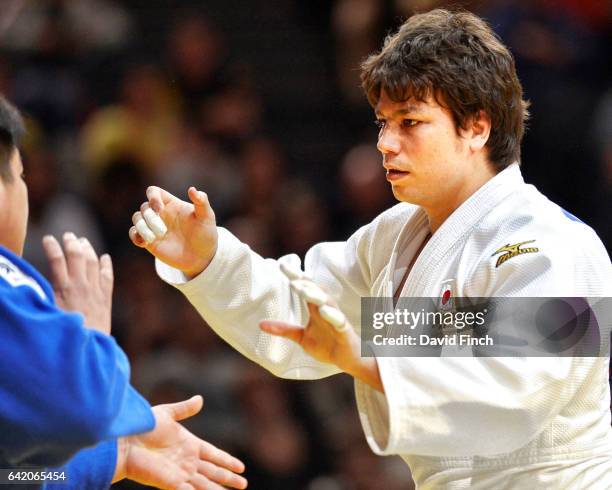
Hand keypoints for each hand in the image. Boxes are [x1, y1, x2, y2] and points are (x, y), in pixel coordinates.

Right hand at [42, 233, 112, 333]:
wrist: (88, 347)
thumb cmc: (63, 332)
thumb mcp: (48, 312)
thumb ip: (44, 295)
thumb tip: (35, 283)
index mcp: (63, 288)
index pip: (56, 259)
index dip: (51, 246)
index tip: (47, 238)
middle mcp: (80, 285)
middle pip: (77, 256)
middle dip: (72, 242)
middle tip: (68, 235)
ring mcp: (95, 290)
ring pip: (93, 262)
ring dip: (88, 249)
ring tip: (83, 241)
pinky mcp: (105, 298)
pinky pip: (108, 276)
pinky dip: (106, 265)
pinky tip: (105, 257)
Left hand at [113, 395, 246, 489]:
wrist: (125, 440)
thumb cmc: (142, 426)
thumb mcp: (166, 414)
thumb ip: (184, 409)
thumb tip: (200, 399)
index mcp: (188, 444)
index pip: (213, 454)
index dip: (226, 460)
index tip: (241, 467)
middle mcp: (187, 460)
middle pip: (213, 471)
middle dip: (228, 478)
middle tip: (243, 485)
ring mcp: (180, 473)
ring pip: (205, 484)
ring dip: (219, 489)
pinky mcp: (172, 483)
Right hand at [129, 186, 217, 277]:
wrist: (202, 257)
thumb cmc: (205, 234)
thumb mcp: (207, 217)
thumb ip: (201, 202)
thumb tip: (192, 189)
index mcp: (172, 204)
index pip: (153, 192)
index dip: (152, 196)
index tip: (159, 208)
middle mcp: (161, 214)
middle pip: (144, 207)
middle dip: (150, 217)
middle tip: (163, 231)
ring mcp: (154, 227)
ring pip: (137, 218)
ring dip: (142, 227)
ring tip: (154, 238)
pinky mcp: (149, 240)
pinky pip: (134, 233)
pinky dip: (135, 236)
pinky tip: (145, 243)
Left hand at [259, 276, 382, 392]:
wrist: (348, 360)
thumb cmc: (327, 345)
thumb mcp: (301, 337)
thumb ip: (283, 329)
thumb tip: (260, 324)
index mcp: (315, 308)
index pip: (304, 287)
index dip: (294, 276)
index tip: (281, 265)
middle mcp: (326, 308)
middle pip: (315, 290)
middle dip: (303, 283)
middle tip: (290, 277)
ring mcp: (336, 318)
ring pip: (326, 301)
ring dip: (314, 294)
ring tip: (300, 289)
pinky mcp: (344, 330)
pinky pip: (339, 320)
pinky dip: (332, 315)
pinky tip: (322, 311)